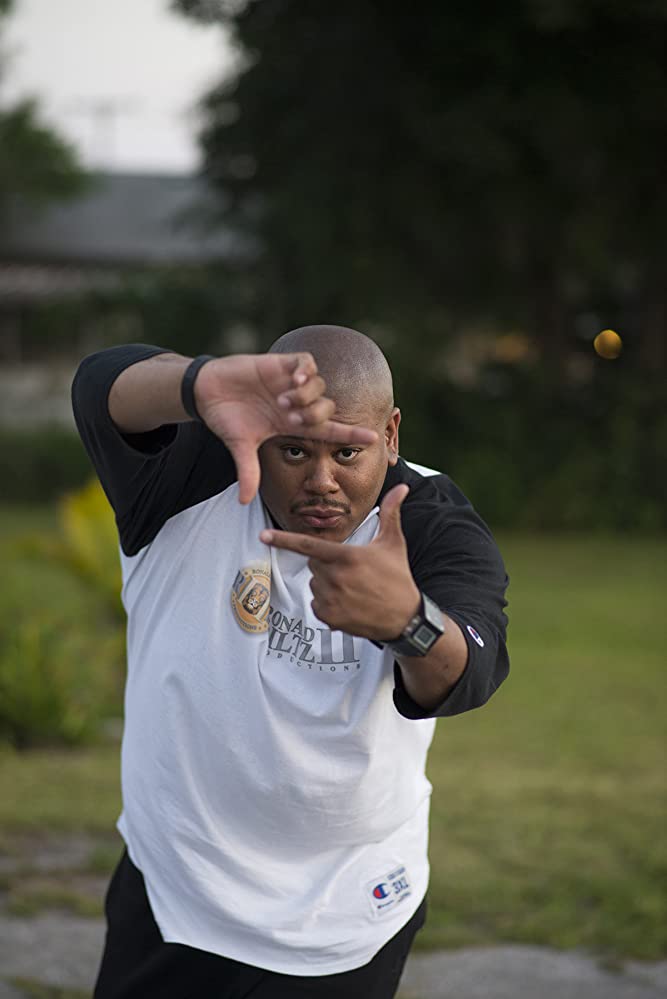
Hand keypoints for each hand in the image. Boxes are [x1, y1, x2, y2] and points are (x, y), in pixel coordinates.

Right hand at [195, 352, 377, 502]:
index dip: (351, 434)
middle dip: (315, 416)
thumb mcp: (240, 447)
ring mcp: (290, 384)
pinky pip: (307, 363)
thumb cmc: (225, 418)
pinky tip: (294, 380)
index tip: (373, 439)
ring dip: (307, 396)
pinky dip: (306, 371)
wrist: (206, 392)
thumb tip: (244, 502)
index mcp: (292, 425)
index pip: (330, 430)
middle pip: (327, 409)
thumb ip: (248, 472)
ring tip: (283, 401)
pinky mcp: (281, 365)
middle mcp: (297, 404)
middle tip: (291, 419)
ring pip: (320, 387)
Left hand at [260, 484, 419, 638]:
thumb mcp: (394, 543)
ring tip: (354, 588)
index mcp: (347, 557)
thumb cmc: (398, 578)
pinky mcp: (329, 617)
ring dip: (328, 584)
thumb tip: (401, 488)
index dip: (283, 540)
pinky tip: (348, 603)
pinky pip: (316, 603)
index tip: (264, 536)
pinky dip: (327, 603)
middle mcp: (336, 578)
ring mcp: (331, 599)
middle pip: (314, 563)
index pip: (308, 546)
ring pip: (315, 583)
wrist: (405, 618)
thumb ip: (391, 513)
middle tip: (352, 570)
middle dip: (327, 563)